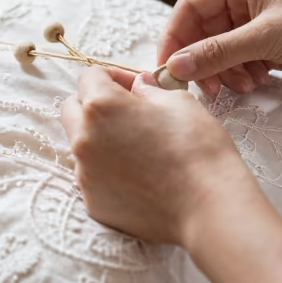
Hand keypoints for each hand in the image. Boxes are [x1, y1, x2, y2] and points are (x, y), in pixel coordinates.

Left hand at [59, 67, 265, 246]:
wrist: (208, 206)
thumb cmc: (197, 148)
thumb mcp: (178, 101)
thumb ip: (148, 89)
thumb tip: (138, 87)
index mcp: (101, 106)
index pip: (89, 77)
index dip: (114, 76)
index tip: (135, 86)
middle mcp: (83, 139)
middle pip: (72, 109)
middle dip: (94, 104)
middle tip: (128, 112)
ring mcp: (85, 175)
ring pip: (81, 145)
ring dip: (100, 138)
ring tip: (138, 148)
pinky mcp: (93, 202)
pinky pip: (92, 177)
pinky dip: (108, 171)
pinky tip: (139, 176)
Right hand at [159, 0, 281, 96]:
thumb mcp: (267, 38)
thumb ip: (218, 53)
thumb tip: (174, 67)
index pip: (191, 7)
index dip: (175, 38)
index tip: (168, 68)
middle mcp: (247, 0)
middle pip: (203, 33)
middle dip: (201, 61)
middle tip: (204, 87)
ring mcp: (260, 25)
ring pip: (220, 52)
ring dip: (223, 72)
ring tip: (241, 85)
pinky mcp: (272, 48)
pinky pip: (240, 63)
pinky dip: (240, 76)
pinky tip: (256, 83)